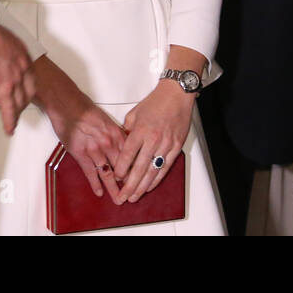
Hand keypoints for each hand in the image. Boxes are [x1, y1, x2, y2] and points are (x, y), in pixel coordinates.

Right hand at [0, 24, 34, 135]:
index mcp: (21, 52)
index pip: (29, 74)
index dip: (26, 85)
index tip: (23, 89)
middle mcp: (22, 67)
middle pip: (28, 90)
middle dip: (24, 100)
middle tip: (19, 106)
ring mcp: (14, 79)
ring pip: (19, 102)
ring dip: (16, 112)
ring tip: (13, 119)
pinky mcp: (3, 90)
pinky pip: (9, 110)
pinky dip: (9, 121)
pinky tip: (9, 128)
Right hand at [45, 86, 127, 204]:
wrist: (67, 104)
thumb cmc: (86, 109)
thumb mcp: (107, 120)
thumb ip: (116, 134)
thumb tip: (125, 144)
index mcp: (116, 133)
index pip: (131, 156)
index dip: (137, 170)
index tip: (141, 180)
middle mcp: (108, 143)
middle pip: (122, 168)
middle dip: (128, 183)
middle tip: (133, 195)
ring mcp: (94, 149)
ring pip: (108, 173)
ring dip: (113, 188)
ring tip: (118, 199)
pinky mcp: (80, 153)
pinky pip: (90, 172)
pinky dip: (95, 183)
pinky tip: (99, 192)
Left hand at [114, 80, 195, 202]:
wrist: (176, 94)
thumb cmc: (156, 102)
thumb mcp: (134, 114)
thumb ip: (126, 131)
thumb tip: (121, 146)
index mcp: (140, 131)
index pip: (128, 155)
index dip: (121, 169)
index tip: (116, 178)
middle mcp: (153, 139)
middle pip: (139, 169)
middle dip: (129, 186)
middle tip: (123, 197)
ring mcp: (166, 144)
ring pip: (153, 172)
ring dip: (143, 187)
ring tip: (134, 196)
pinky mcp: (176, 147)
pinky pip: (165, 167)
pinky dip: (157, 179)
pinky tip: (150, 186)